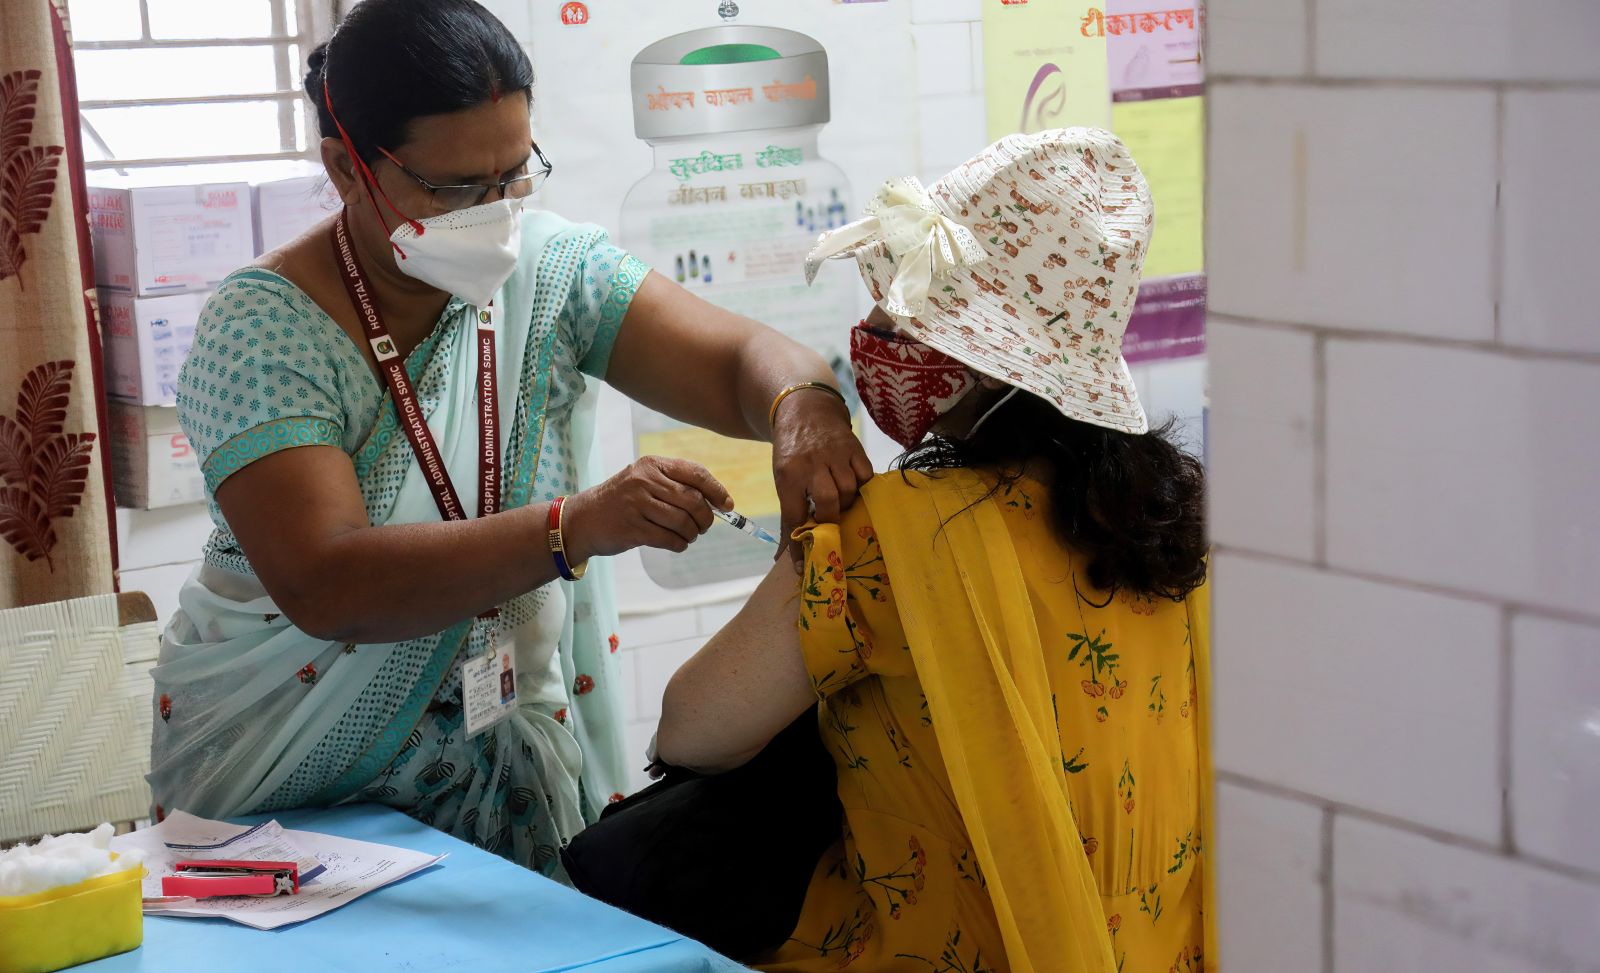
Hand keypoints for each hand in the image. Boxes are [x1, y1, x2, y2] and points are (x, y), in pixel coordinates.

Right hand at [563, 456, 732, 560]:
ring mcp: (637, 505)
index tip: (727, 505)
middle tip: (703, 527)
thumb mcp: (644, 481)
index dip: (717, 490)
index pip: (695, 473)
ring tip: (688, 536)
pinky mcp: (632, 529)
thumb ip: (675, 485)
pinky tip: (677, 544)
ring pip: (683, 522)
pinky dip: (680, 544)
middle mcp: (644, 481)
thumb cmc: (622, 501)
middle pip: (693, 500)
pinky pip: (669, 539)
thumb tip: (717, 502)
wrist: (583, 519)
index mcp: (652, 465)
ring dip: (691, 534)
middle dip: (705, 518)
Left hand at [772, 388, 873, 561]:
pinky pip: (865, 475)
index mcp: (789, 475)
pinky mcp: (854, 448)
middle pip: (827, 501)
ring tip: (840, 502)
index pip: (793, 516)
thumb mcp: (783, 481)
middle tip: (828, 524)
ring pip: (849, 489)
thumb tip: (787, 558)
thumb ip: (788, 516)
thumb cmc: (793, 454)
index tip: (802, 567)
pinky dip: (862, 486)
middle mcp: (812, 464)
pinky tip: (855, 488)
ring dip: (846, 502)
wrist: (806, 412)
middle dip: (830, 519)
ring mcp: (835, 454)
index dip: (798, 544)